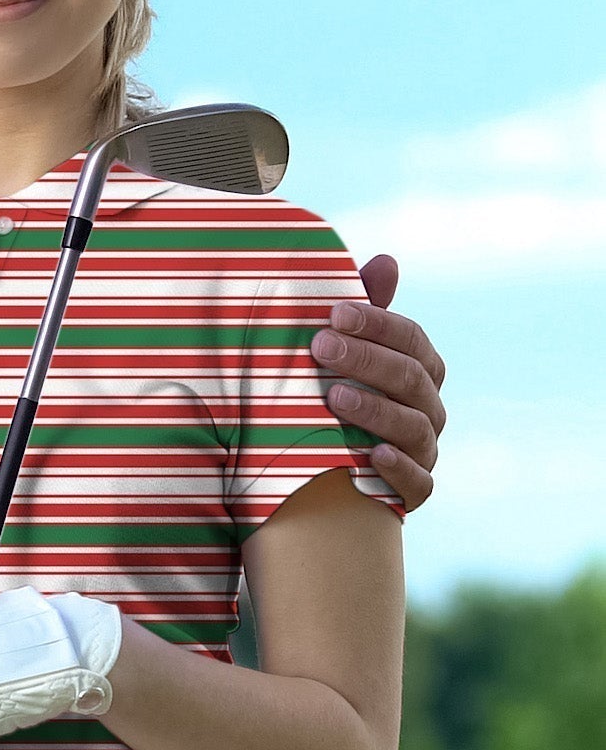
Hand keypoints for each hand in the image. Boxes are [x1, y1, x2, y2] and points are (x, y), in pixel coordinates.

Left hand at [310, 254, 446, 511]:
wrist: (321, 461)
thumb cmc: (334, 387)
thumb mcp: (343, 348)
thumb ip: (364, 309)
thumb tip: (387, 260)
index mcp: (419, 367)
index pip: (411, 339)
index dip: (377, 324)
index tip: (333, 313)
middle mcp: (428, 407)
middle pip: (410, 379)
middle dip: (366, 360)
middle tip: (320, 347)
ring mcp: (424, 449)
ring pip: (413, 427)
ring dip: (375, 410)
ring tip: (333, 396)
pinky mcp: (413, 490)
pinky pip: (418, 483)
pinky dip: (398, 469)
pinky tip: (371, 454)